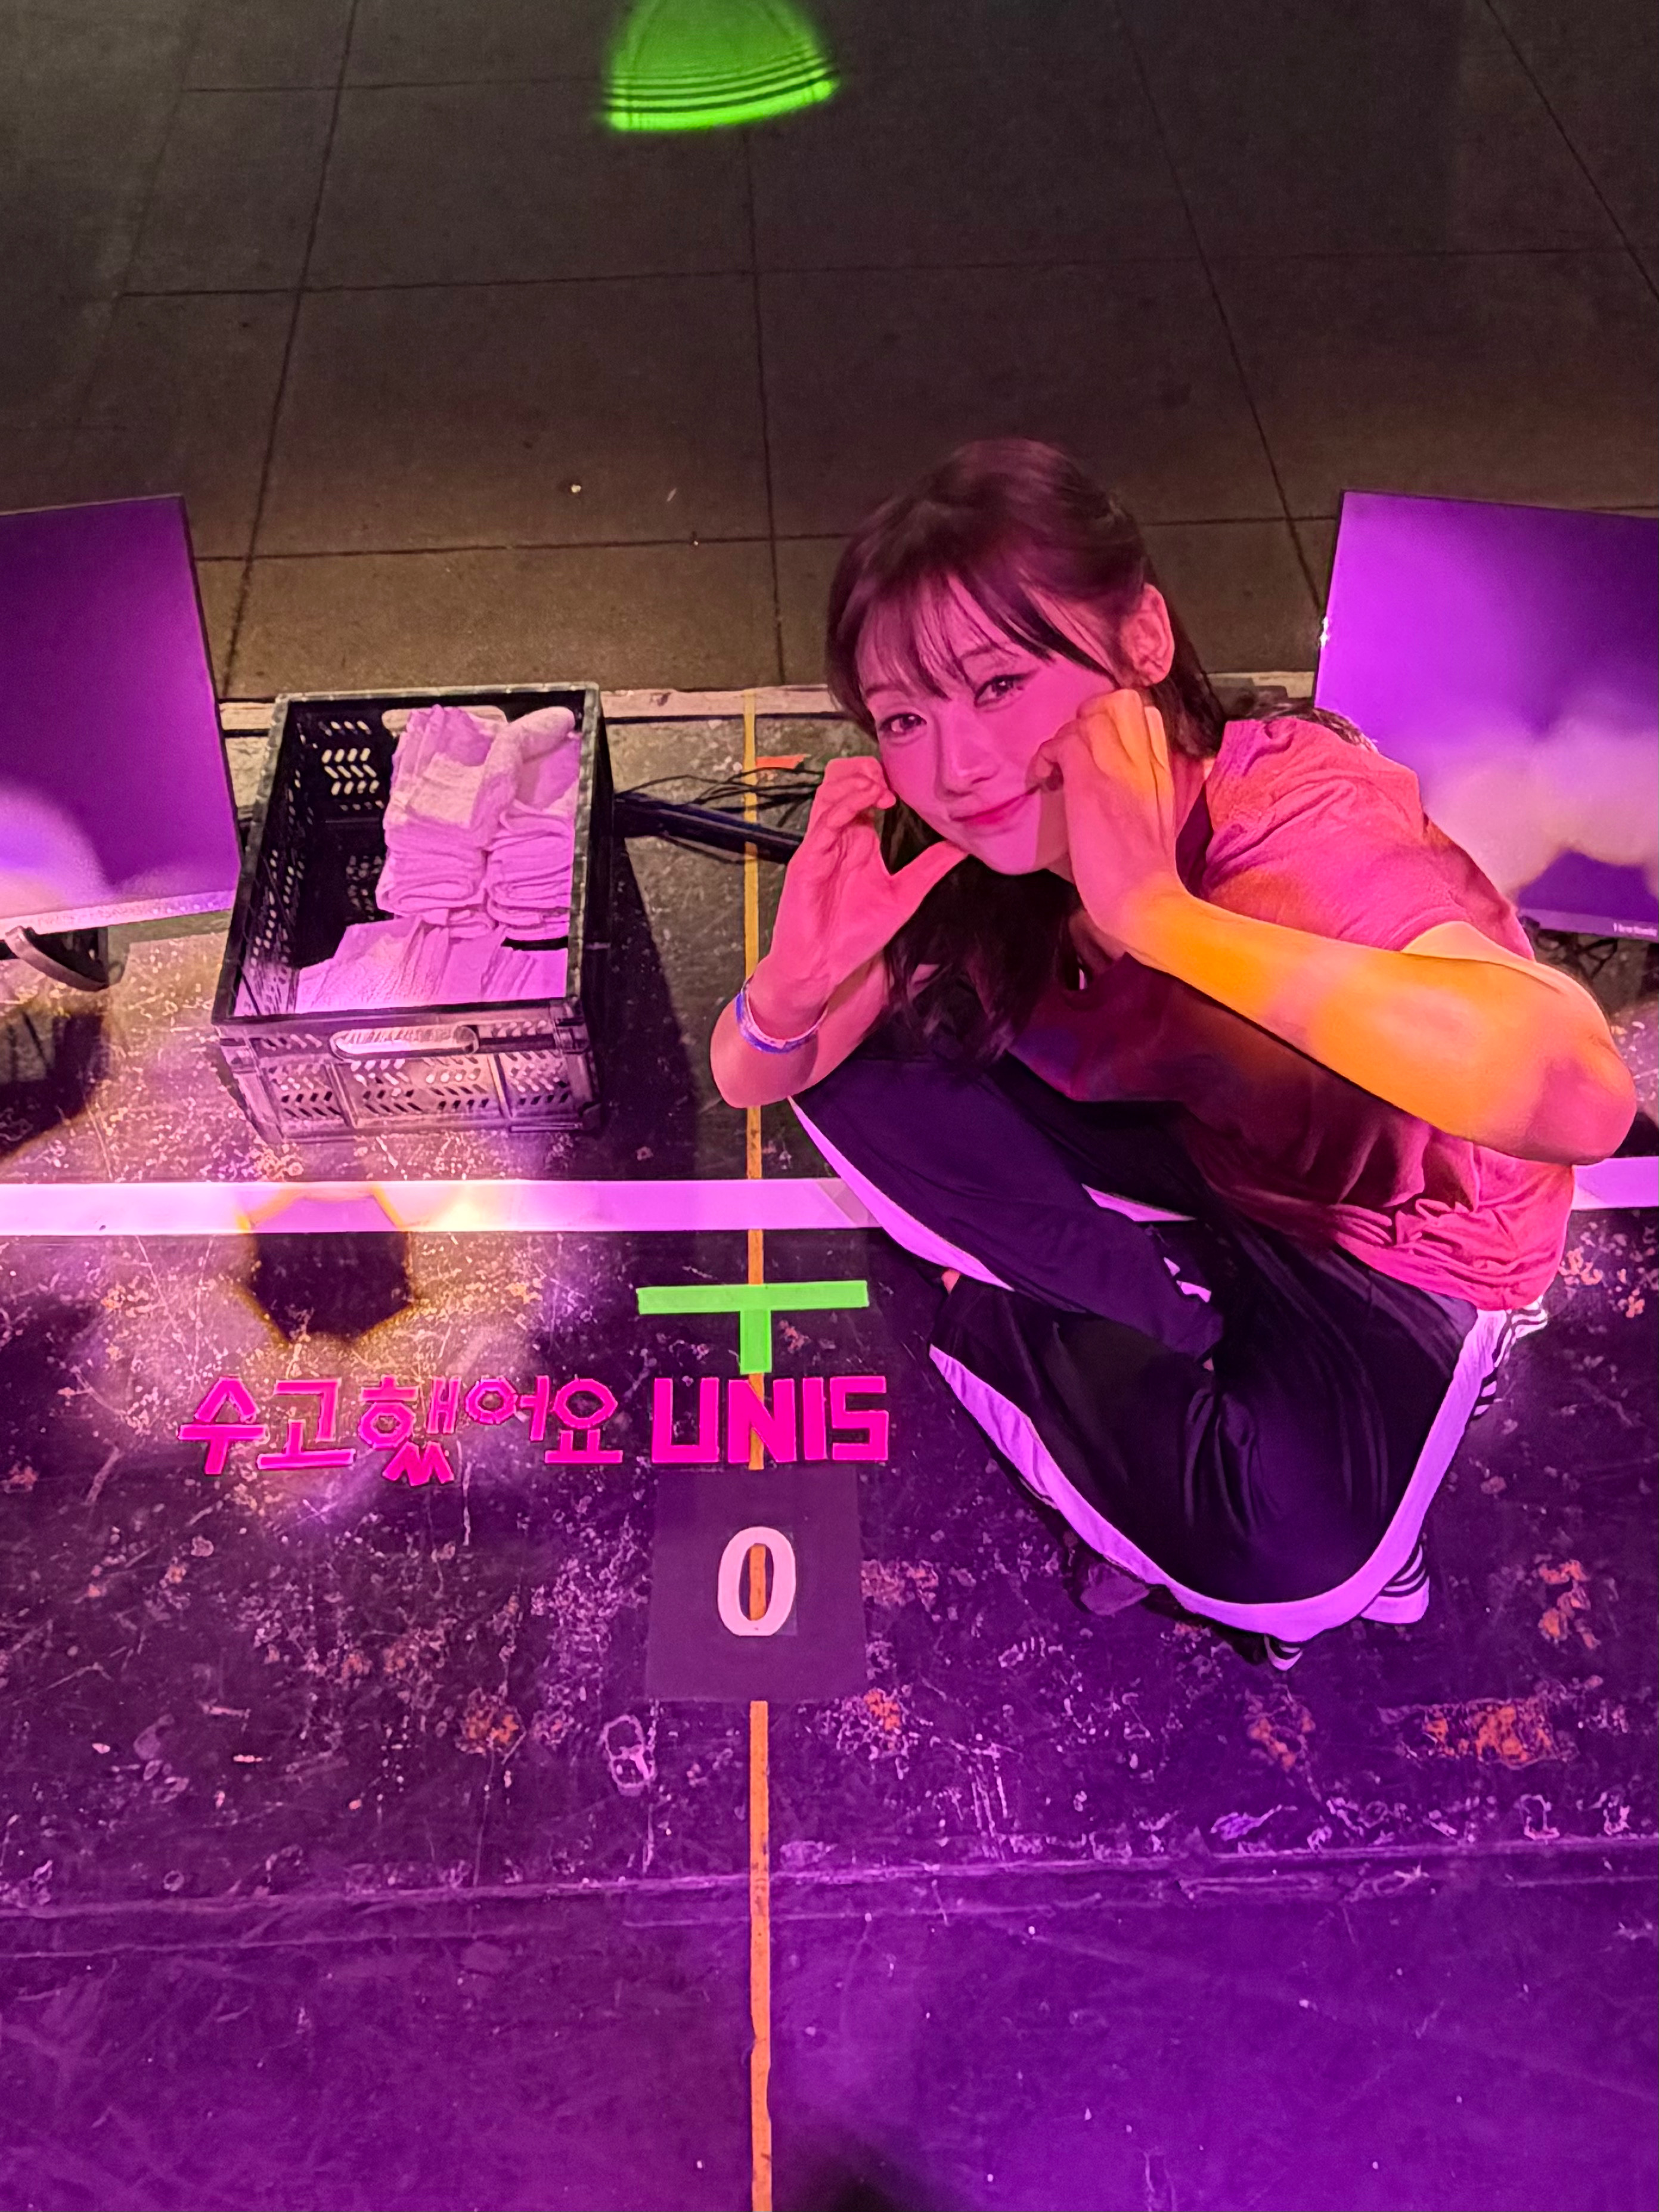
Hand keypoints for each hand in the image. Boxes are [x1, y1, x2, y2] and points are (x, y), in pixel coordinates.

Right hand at [749, 755, 966, 1030]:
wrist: (822, 968)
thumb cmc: (853, 936)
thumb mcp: (905, 895)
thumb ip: (931, 867)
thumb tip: (965, 848)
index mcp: (859, 841)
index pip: (866, 793)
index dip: (885, 778)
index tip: (911, 782)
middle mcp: (839, 838)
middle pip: (843, 782)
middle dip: (866, 769)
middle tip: (892, 776)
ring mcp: (821, 846)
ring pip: (830, 793)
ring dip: (855, 780)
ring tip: (881, 783)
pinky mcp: (807, 859)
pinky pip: (823, 822)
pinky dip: (844, 805)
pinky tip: (866, 800)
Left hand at [1032, 690, 1189, 957]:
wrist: (1149, 902)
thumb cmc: (1146, 875)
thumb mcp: (1157, 820)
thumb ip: (1144, 791)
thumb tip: (1116, 785)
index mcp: (1164, 769)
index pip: (1144, 713)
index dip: (1111, 721)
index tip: (1094, 750)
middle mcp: (1145, 760)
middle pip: (1118, 700)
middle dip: (1086, 718)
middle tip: (1071, 755)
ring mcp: (1119, 769)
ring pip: (1089, 714)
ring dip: (1063, 738)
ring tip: (1057, 773)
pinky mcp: (1092, 784)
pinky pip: (1064, 741)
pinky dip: (1046, 756)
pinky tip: (1044, 784)